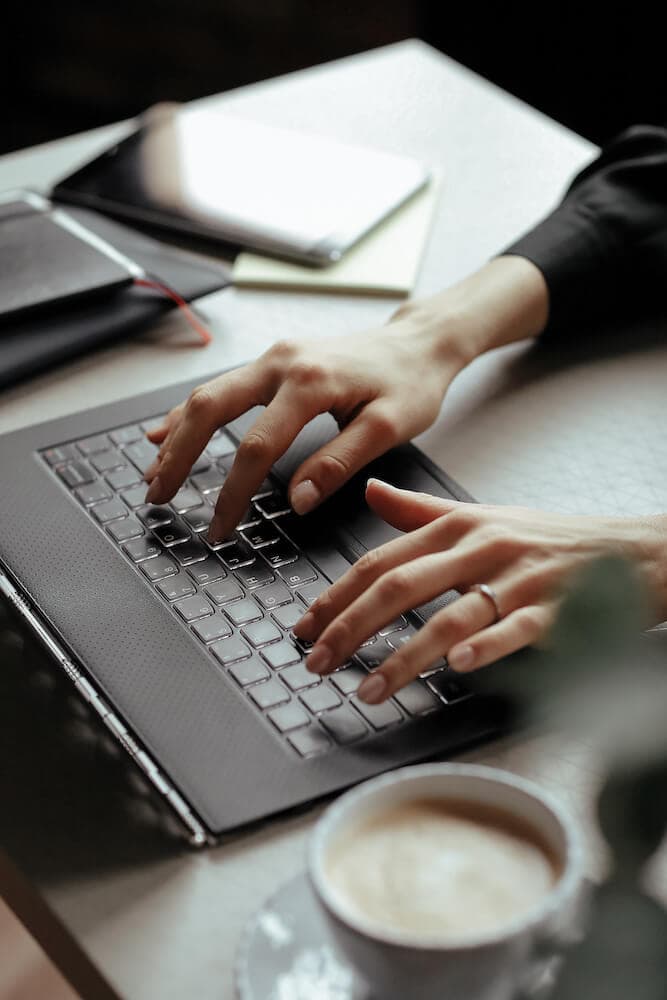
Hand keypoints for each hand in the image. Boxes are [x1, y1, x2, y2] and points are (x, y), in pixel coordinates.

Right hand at [143, 316, 463, 539]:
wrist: (419, 343)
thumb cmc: (411, 384)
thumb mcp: (388, 428)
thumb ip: (338, 463)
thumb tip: (296, 500)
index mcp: (310, 382)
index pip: (256, 446)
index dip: (233, 492)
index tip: (220, 527)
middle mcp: (282, 362)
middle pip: (210, 409)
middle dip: (179, 456)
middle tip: (157, 495)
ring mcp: (274, 358)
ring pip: (208, 395)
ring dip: (177, 435)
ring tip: (154, 473)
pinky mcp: (274, 363)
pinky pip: (221, 387)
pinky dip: (190, 413)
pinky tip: (165, 432)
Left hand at [295, 479, 666, 701]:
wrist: (636, 551)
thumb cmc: (553, 539)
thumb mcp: (486, 516)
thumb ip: (422, 512)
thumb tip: (371, 492)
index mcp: (459, 525)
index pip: (381, 559)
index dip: (337, 594)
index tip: (304, 626)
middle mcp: (482, 547)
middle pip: (402, 585)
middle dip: (351, 626)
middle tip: (316, 661)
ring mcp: (520, 578)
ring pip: (449, 616)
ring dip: (403, 656)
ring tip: (369, 689)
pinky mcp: (557, 608)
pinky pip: (515, 629)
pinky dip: (485, 647)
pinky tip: (456, 668)